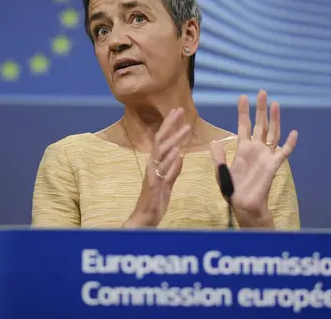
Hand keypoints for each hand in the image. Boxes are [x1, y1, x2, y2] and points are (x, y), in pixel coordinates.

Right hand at [123, 108, 190, 227]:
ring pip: (162, 153)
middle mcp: (152, 165)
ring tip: (186, 128)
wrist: (144, 220)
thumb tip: (180, 156)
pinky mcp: (153, 186)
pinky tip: (178, 153)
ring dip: (174, 139)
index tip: (177, 111)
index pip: (162, 140)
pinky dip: (170, 162)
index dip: (169, 125)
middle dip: (170, 125)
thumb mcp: (167, 184)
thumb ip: (173, 171)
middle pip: (160, 141)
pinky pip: (162, 172)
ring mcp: (152, 175)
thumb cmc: (154, 202)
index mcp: (156, 164)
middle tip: (179, 111)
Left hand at [210, 90, 297, 227]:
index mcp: (242, 149)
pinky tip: (294, 133)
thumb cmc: (232, 190)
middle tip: (262, 92)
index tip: (242, 97)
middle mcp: (256, 149)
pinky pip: (283, 153)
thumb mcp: (221, 172)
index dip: (243, 112)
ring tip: (276, 103)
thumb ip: (218, 157)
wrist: (244, 205)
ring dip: (274, 119)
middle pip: (260, 125)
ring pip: (272, 133)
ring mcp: (265, 156)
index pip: (244, 126)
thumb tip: (214, 141)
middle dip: (261, 109)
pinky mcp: (273, 165)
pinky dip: (290, 144)